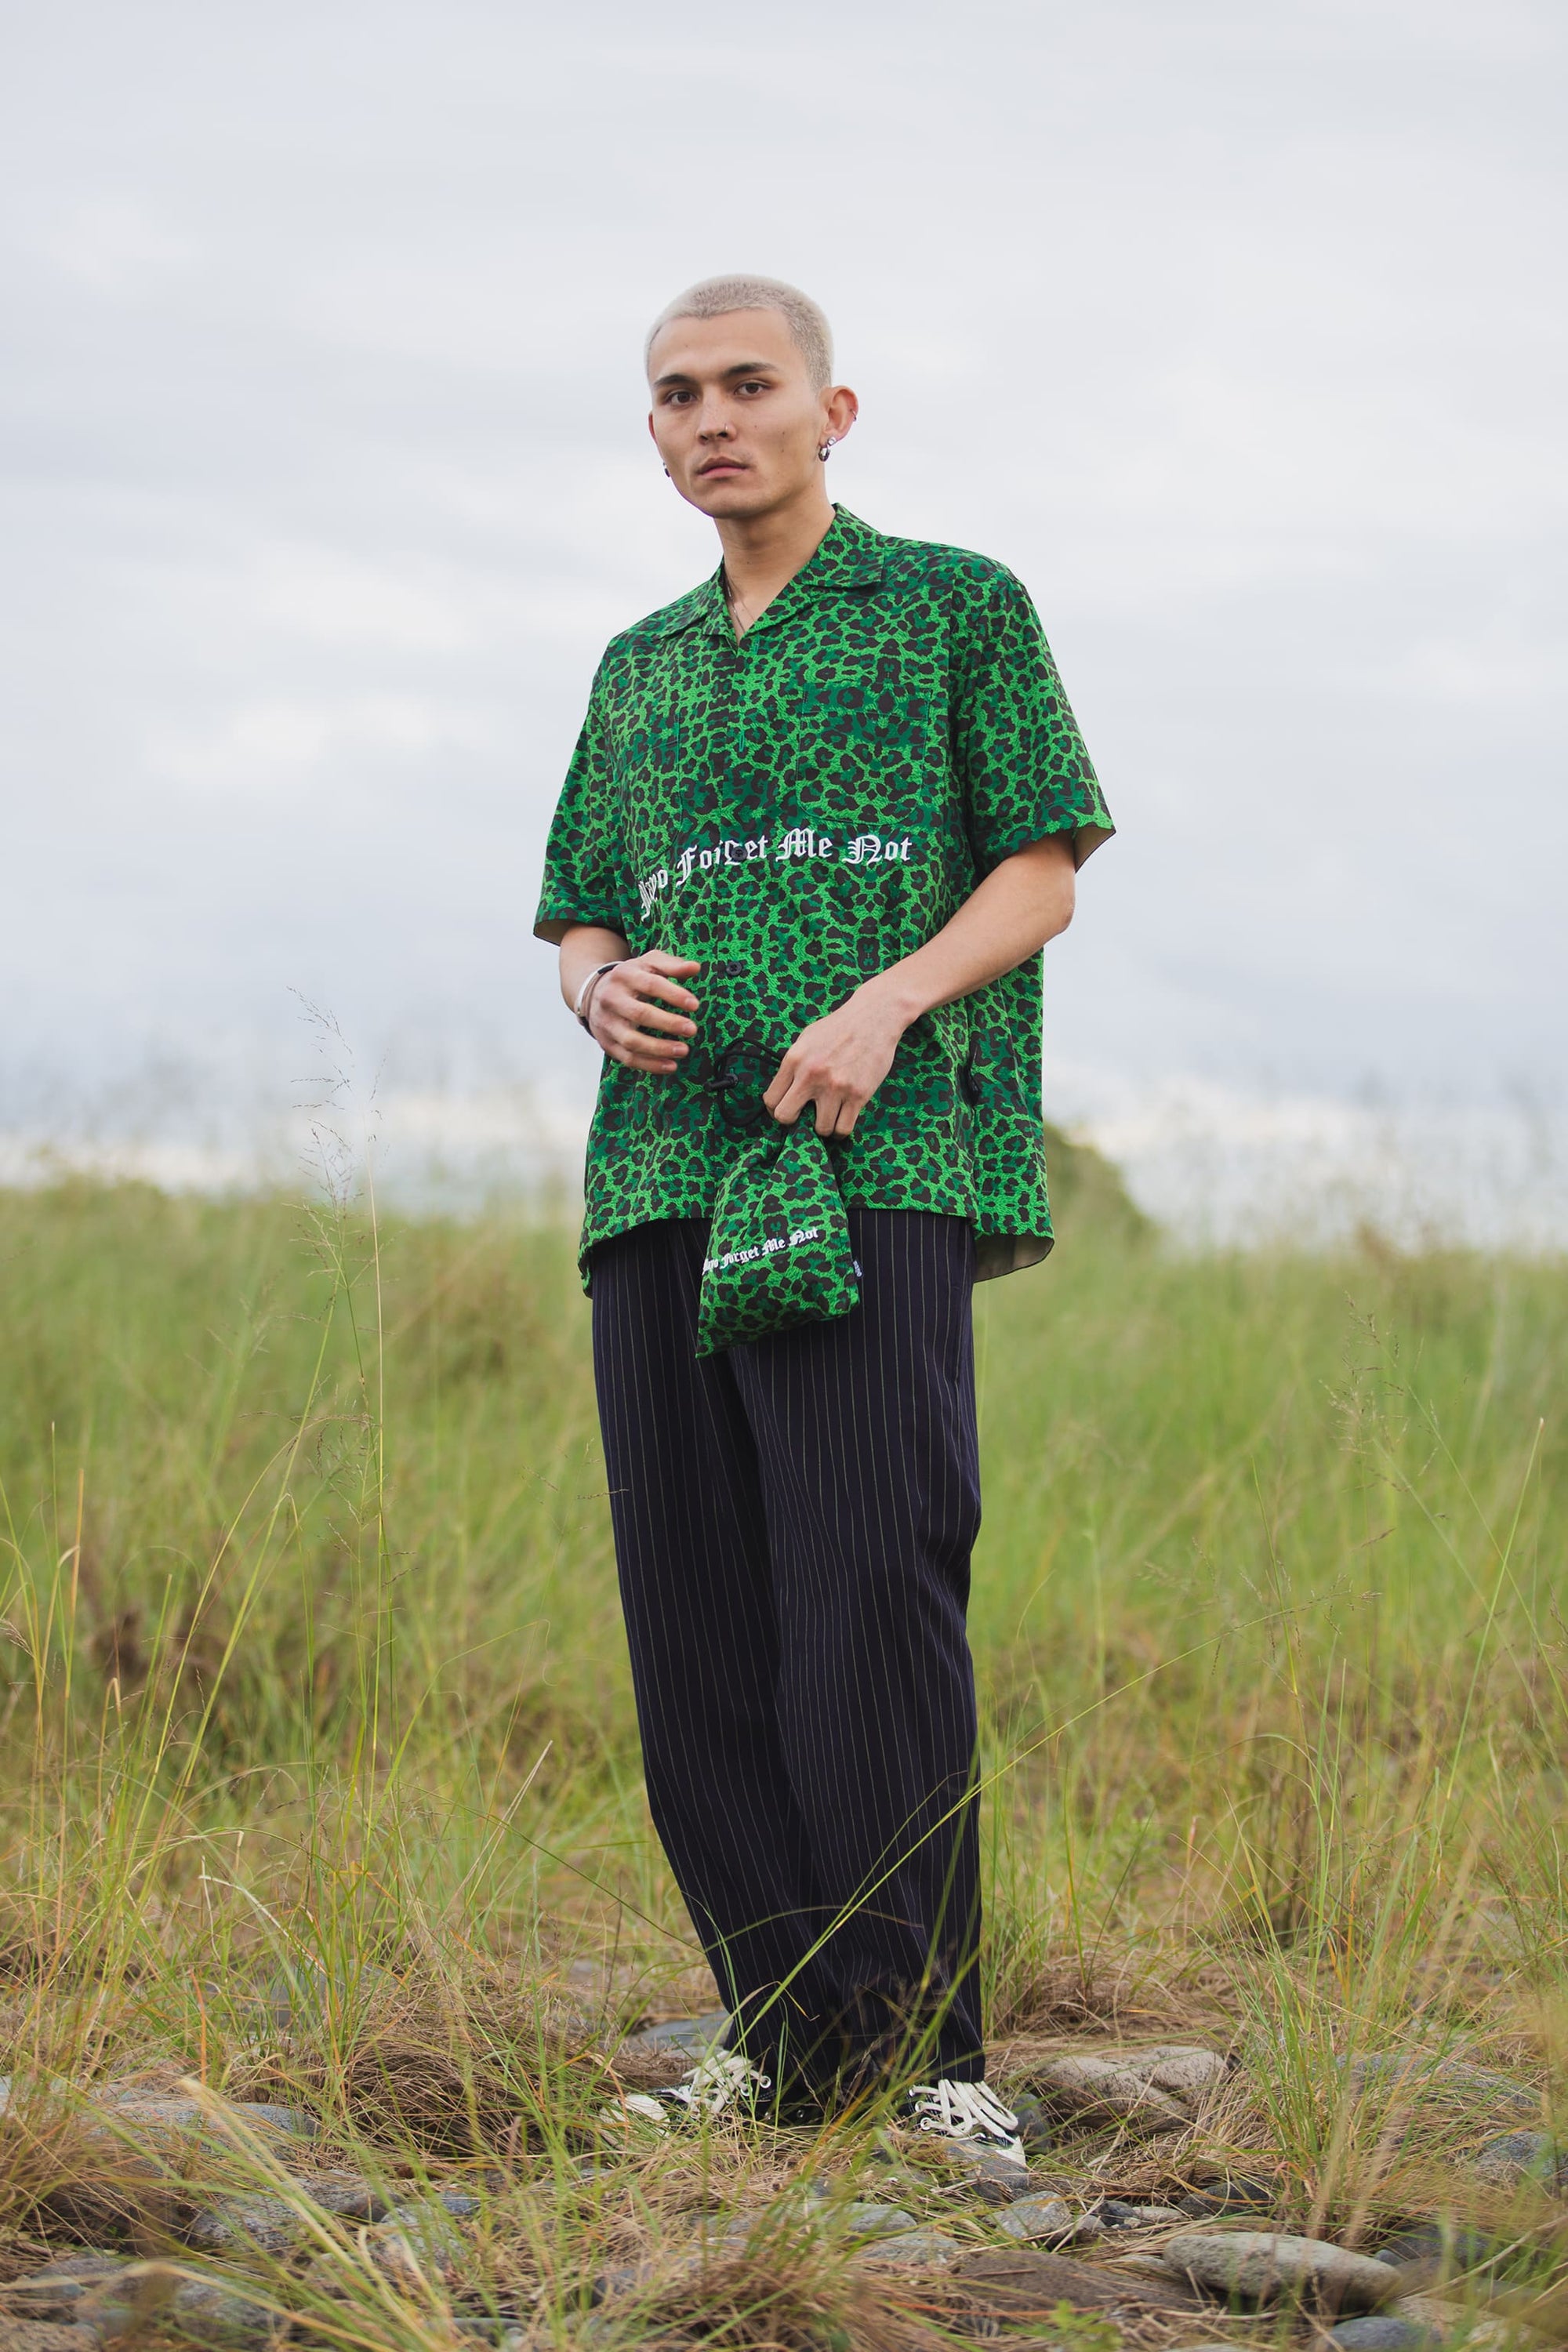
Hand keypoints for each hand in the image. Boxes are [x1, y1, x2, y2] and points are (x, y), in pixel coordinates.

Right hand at [588, 953, 700, 1073]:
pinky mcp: (607, 1043)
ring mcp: (608, 1023)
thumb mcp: (648, 963)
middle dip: (668, 1023)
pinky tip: (670, 1065)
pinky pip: (628, 1058)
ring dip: (659, 1048)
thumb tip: (695, 967)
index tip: (694, 1005)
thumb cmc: (630, 978)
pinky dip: (650, 1065)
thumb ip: (672, 965)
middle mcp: (612, 999)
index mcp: (625, 976)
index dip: (673, 995)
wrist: (593, 993)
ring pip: (632, 1041)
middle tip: (692, 1029)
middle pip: (639, 1014)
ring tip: (683, 1050)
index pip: (650, 985)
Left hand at [763, 983, 906, 1136]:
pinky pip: (844, 1128)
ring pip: (820, 1129)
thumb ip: (793, 1065)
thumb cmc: (839, 1028)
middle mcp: (811, 1074)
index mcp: (794, 1060)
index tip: (789, 1109)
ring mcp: (835, 1086)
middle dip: (793, 1123)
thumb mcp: (807, 1039)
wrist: (874, 1018)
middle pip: (785, 1117)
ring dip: (824, 1127)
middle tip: (805, 1118)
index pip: (771, 1100)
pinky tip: (842, 1121)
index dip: (776, 1110)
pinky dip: (841, 1131)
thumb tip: (784, 1092)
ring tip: (829, 1117)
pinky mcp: (858, 1094)